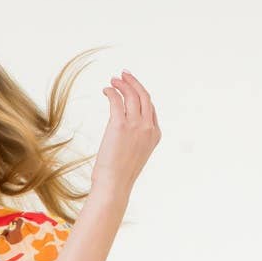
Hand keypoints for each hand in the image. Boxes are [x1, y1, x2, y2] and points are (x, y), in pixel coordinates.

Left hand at [91, 70, 160, 202]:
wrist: (114, 185)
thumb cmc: (120, 175)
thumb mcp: (134, 155)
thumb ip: (134, 140)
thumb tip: (122, 133)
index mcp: (155, 135)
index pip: (150, 109)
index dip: (141, 95)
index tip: (132, 88)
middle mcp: (148, 128)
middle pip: (144, 96)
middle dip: (134, 83)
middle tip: (124, 75)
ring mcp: (136, 126)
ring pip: (132, 95)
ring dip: (123, 84)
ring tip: (113, 80)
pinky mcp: (120, 125)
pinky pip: (117, 100)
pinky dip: (112, 92)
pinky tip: (106, 90)